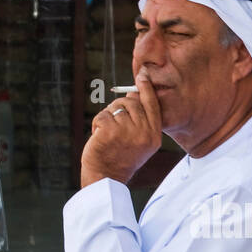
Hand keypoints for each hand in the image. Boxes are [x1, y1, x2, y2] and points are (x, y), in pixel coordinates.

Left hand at [80, 68, 162, 187]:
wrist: (106, 177)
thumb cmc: (120, 157)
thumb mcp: (140, 141)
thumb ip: (141, 120)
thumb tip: (133, 93)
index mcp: (154, 135)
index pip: (152, 104)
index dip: (146, 87)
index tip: (142, 74)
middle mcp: (144, 132)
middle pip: (131, 102)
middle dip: (119, 107)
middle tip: (113, 123)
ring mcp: (128, 131)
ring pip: (116, 107)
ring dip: (107, 117)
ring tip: (107, 134)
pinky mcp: (111, 131)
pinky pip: (102, 115)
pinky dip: (97, 123)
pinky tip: (98, 136)